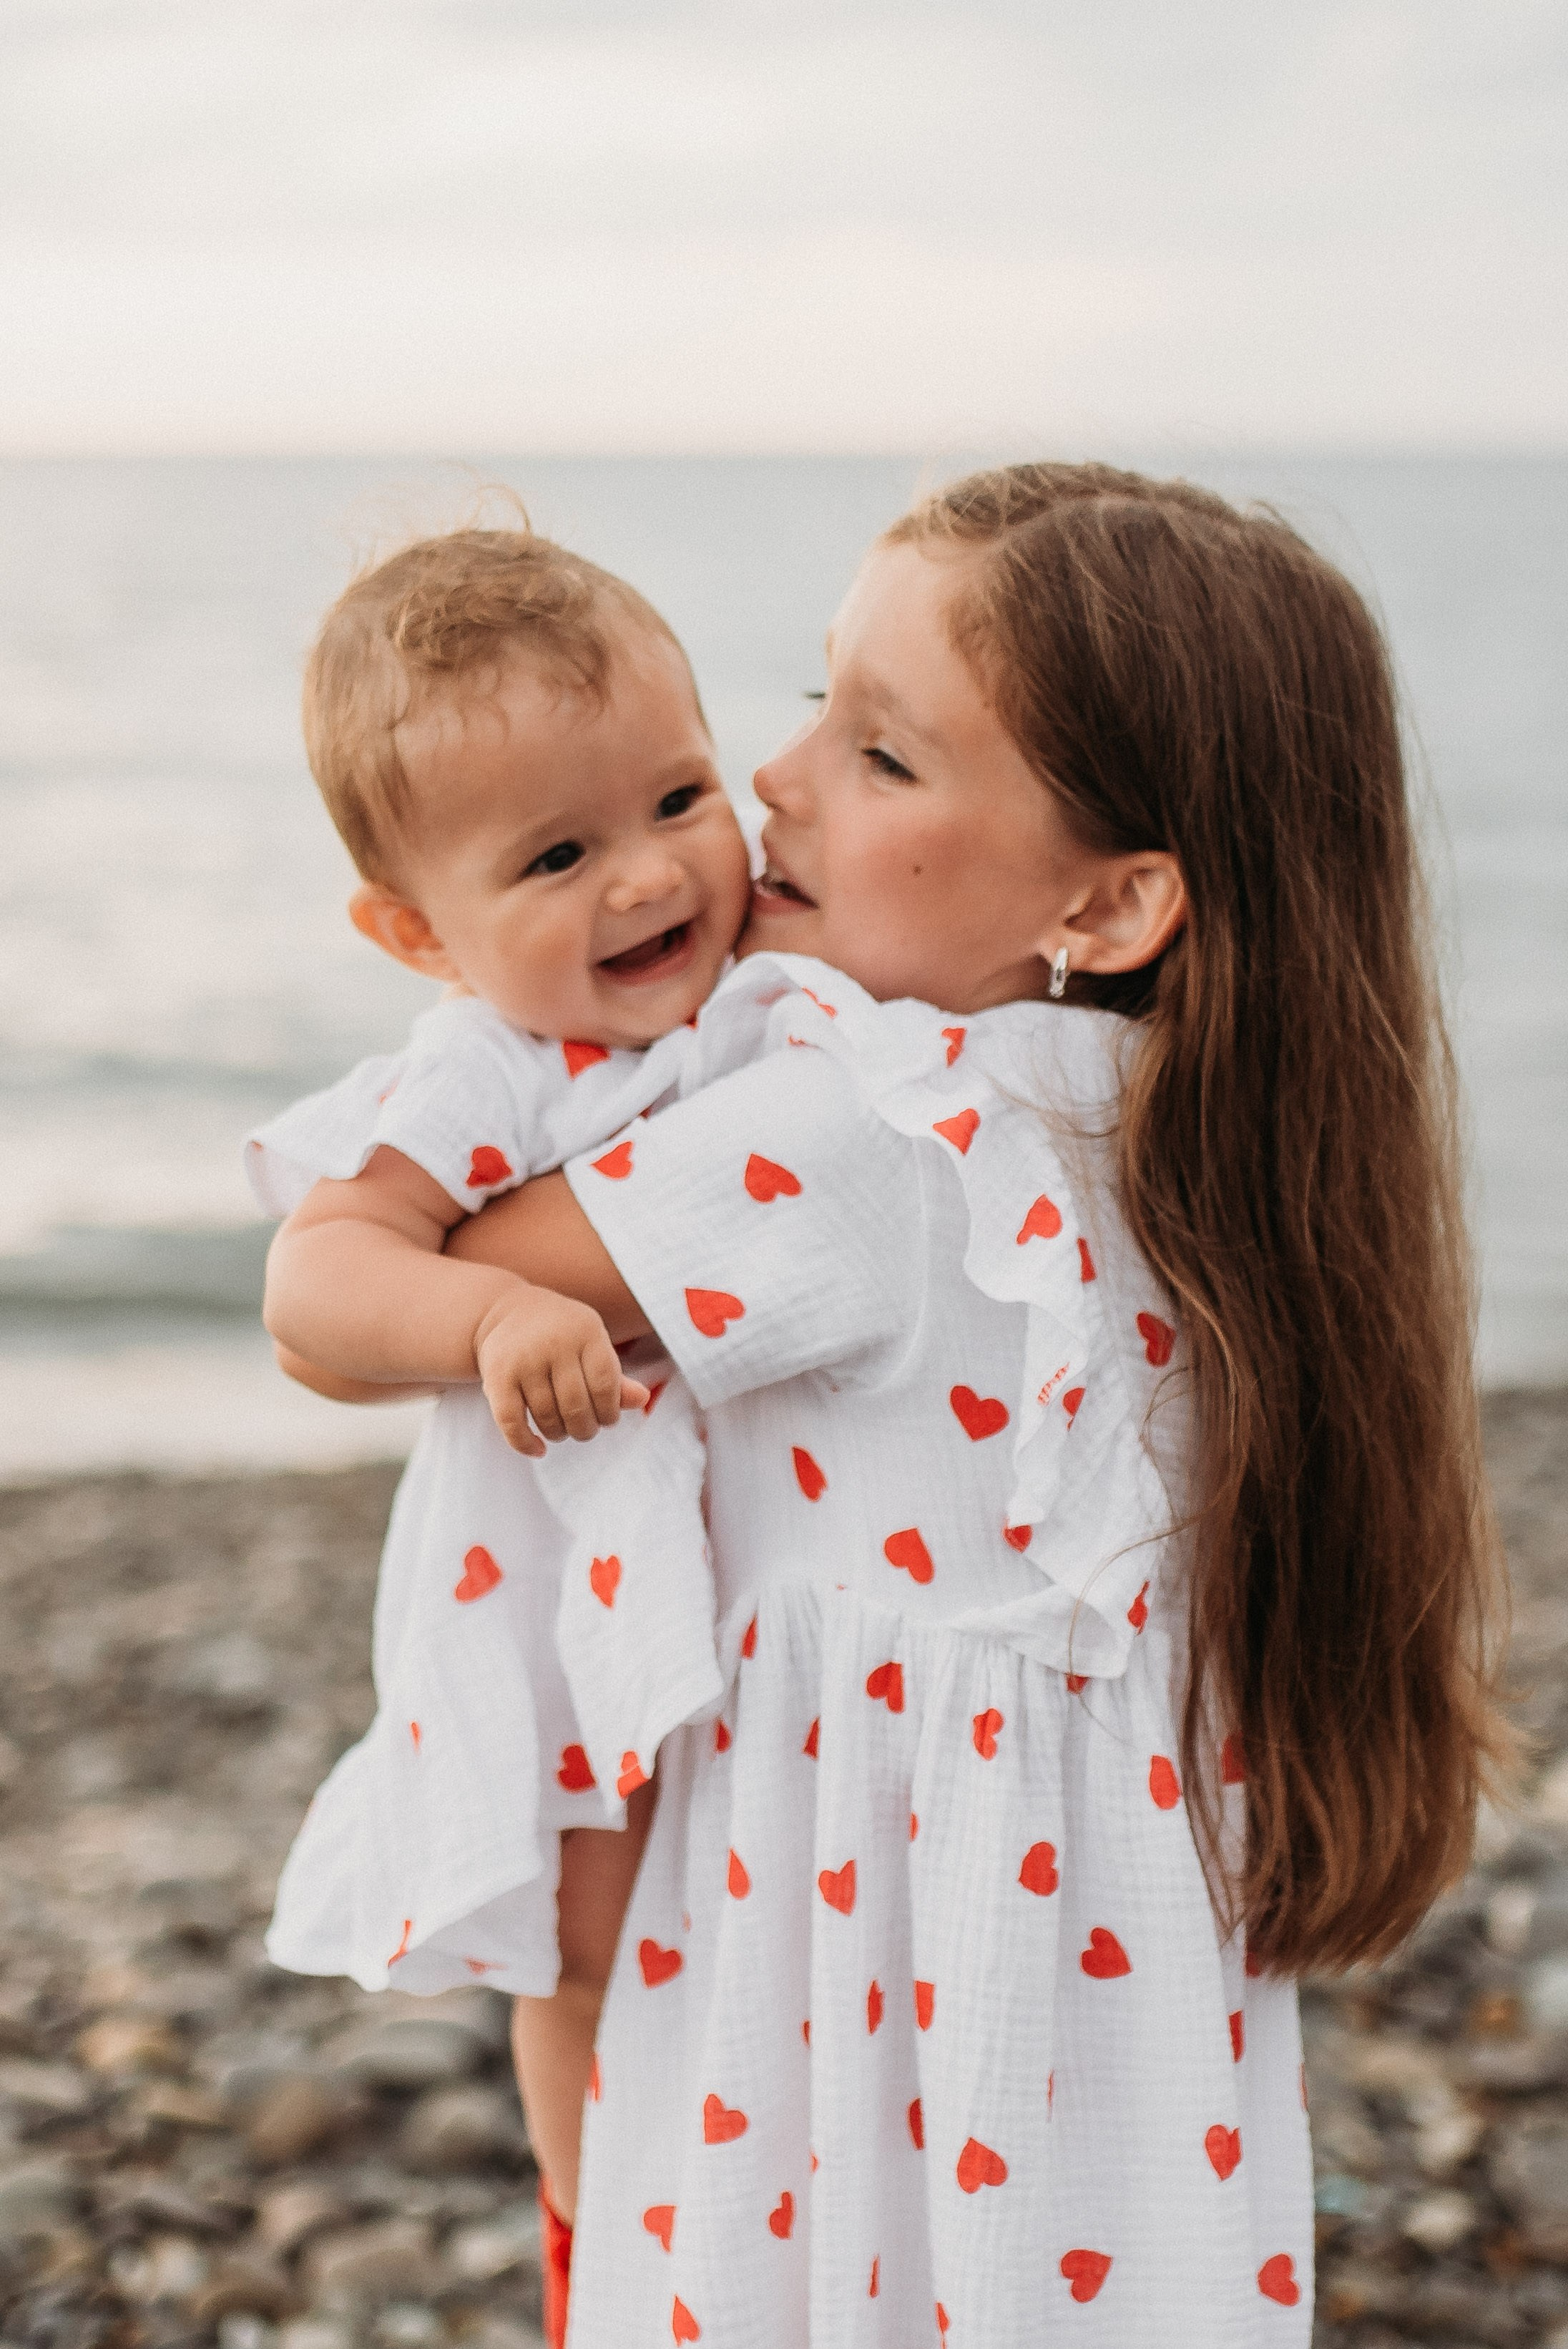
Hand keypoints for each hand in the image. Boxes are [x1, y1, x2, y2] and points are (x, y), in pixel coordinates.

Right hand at [473, 1285, 648, 1457]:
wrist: (505, 1310)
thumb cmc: (560, 1333)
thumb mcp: (591, 1343)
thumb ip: (615, 1375)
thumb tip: (643, 1400)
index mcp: (585, 1331)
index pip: (606, 1385)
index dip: (610, 1411)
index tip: (607, 1419)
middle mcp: (554, 1343)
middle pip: (577, 1406)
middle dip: (585, 1429)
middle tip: (585, 1430)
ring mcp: (523, 1360)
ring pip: (547, 1417)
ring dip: (559, 1434)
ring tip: (562, 1431)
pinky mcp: (496, 1376)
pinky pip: (512, 1422)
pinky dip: (525, 1444)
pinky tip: (538, 1449)